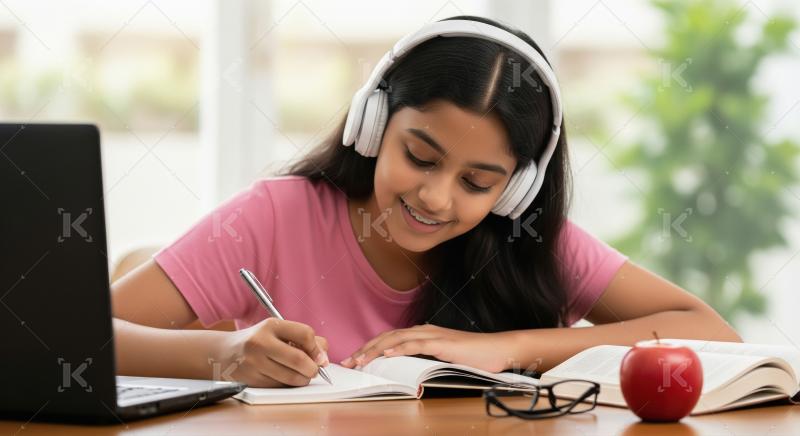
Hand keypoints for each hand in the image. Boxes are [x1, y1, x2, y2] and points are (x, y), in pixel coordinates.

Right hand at [217, 318, 328, 387]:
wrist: (224, 353)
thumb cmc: (259, 341)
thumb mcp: (278, 331)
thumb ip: (304, 339)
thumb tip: (324, 358)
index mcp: (271, 326)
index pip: (305, 334)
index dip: (317, 348)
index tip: (320, 356)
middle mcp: (260, 343)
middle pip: (300, 360)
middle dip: (313, 368)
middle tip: (314, 370)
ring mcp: (254, 363)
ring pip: (292, 378)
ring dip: (303, 379)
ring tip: (302, 375)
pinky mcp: (252, 381)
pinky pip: (280, 387)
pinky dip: (289, 385)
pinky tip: (285, 378)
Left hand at [340, 324, 516, 373]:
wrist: (499, 350)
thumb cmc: (475, 356)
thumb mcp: (444, 359)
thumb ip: (426, 359)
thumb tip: (407, 368)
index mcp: (424, 334)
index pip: (390, 339)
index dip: (370, 348)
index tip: (355, 359)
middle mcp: (425, 331)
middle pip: (388, 336)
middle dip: (366, 348)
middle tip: (348, 361)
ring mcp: (433, 335)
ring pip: (397, 339)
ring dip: (376, 349)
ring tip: (360, 359)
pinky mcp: (442, 343)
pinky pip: (416, 344)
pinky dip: (399, 347)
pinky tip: (387, 353)